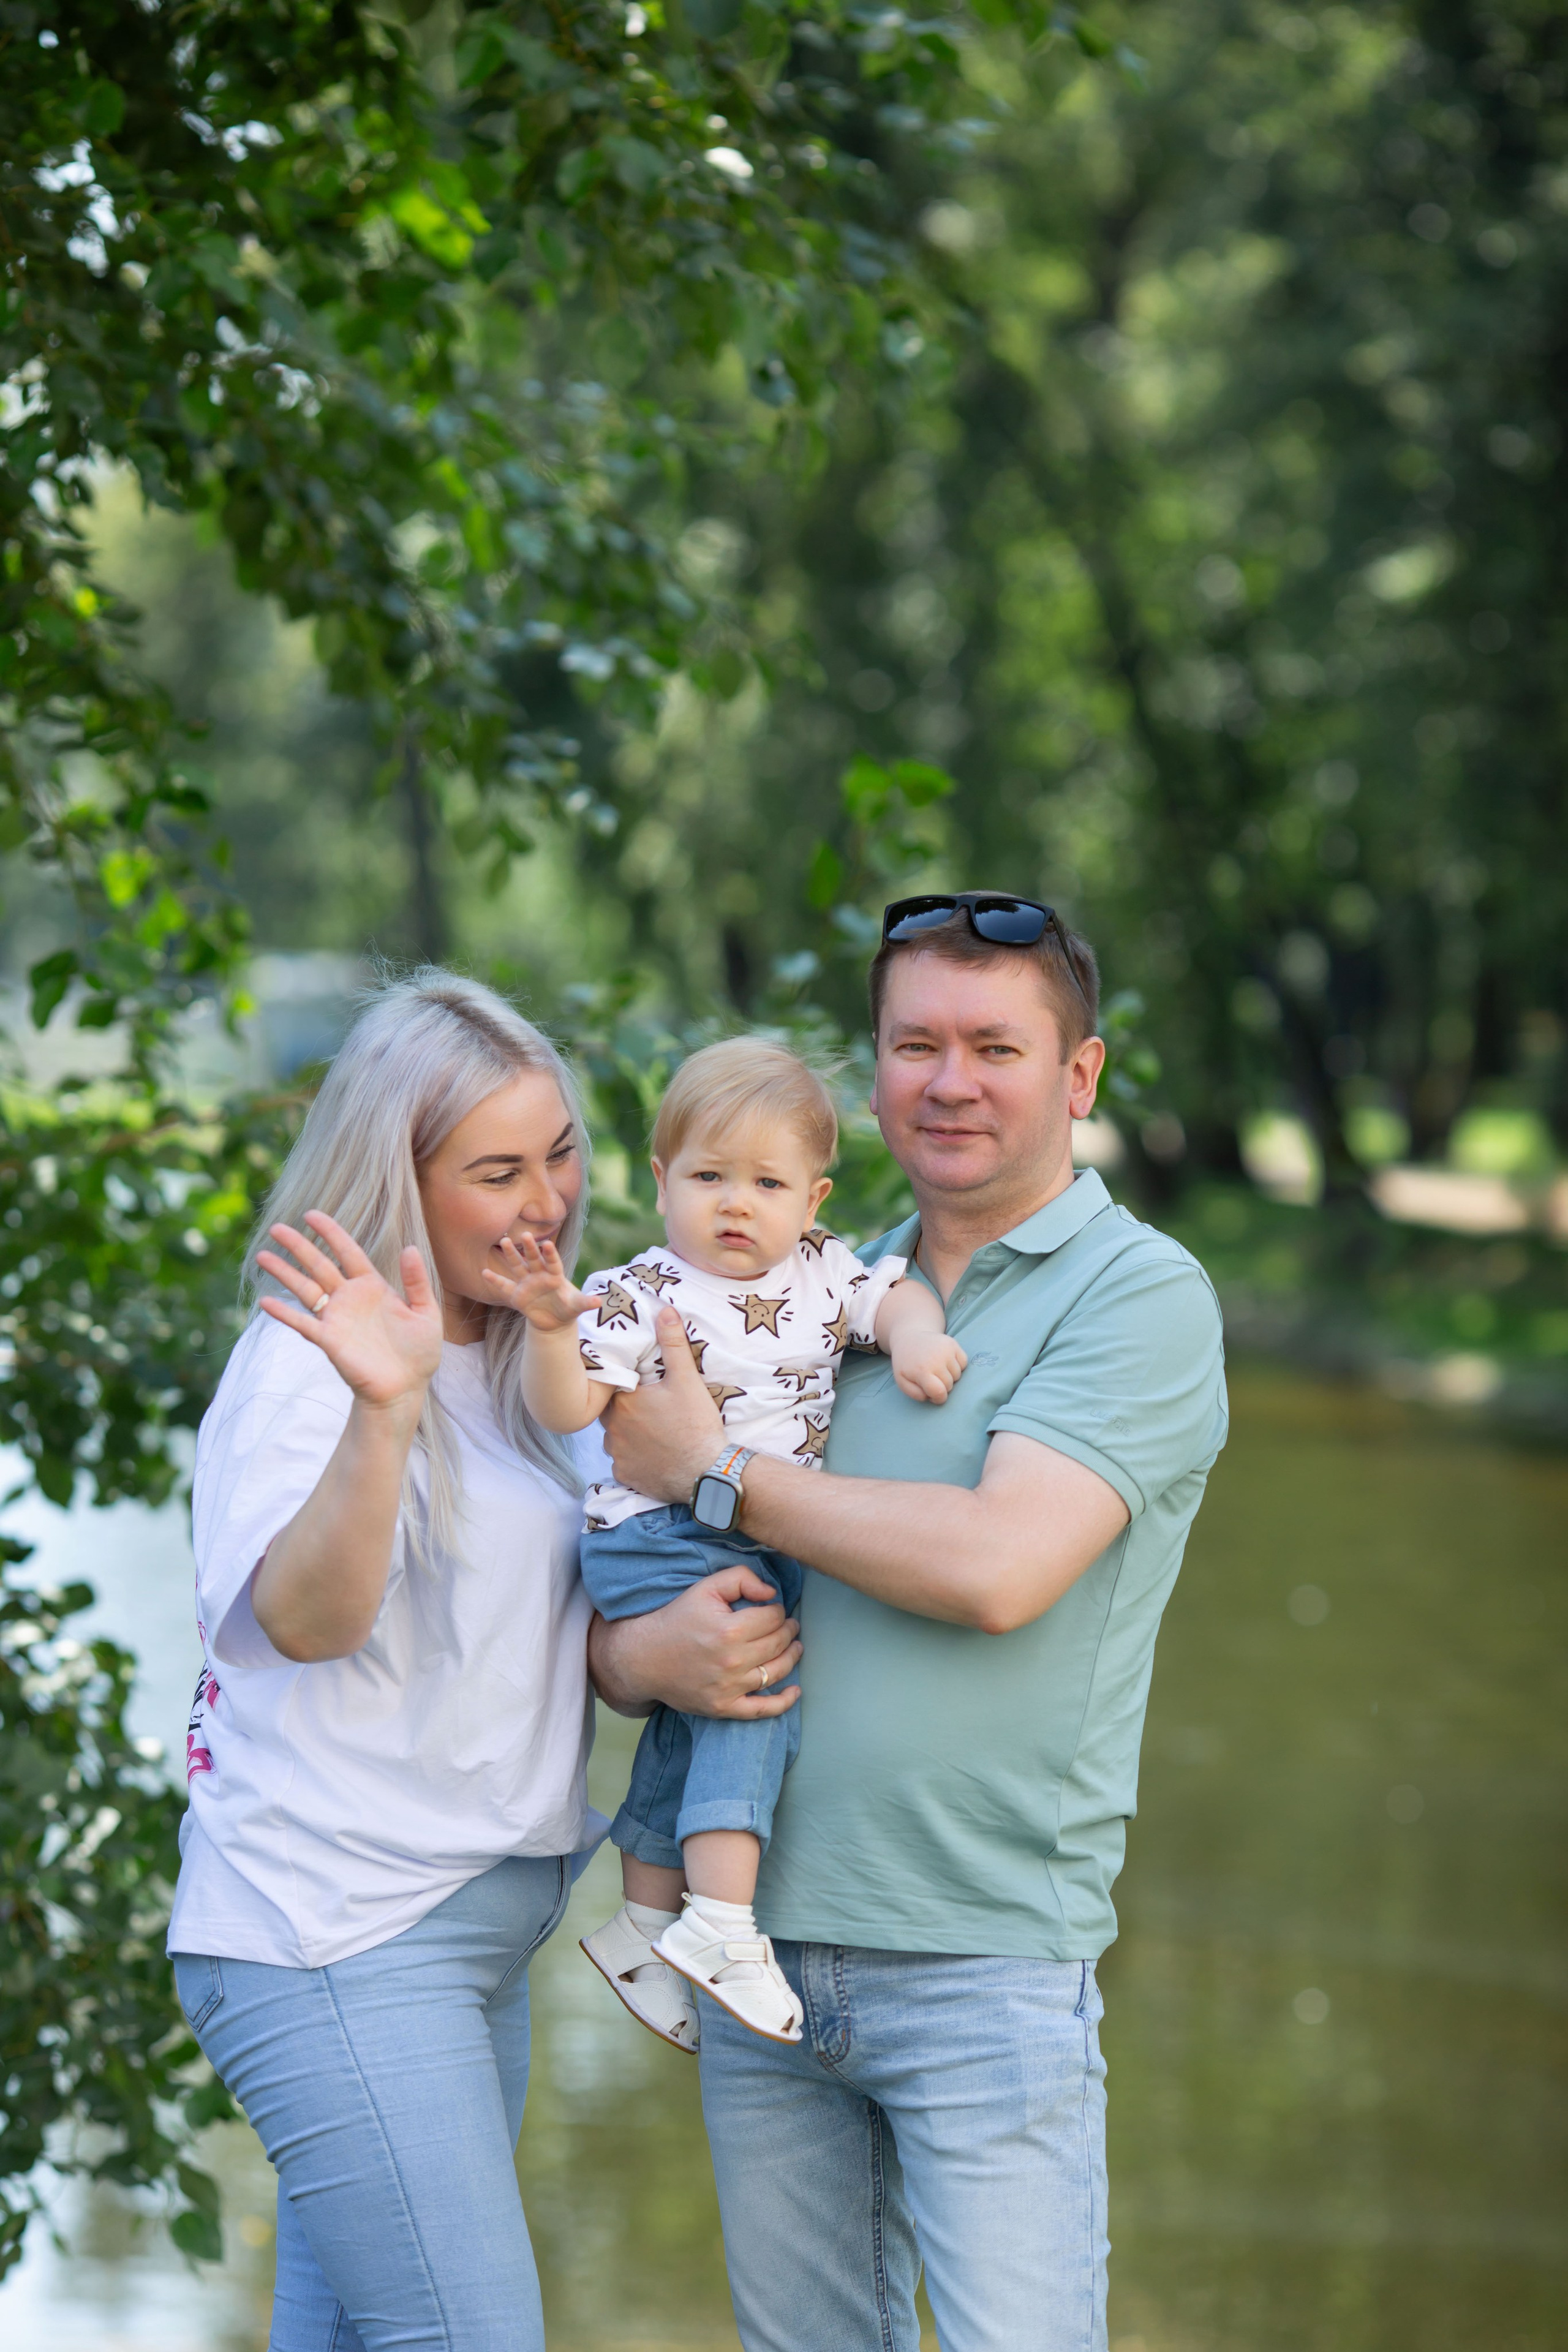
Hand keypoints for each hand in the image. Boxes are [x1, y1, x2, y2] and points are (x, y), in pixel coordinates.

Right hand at [257, 1214, 441, 1411]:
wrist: (405, 1389)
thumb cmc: (418, 1353)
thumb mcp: (426, 1313)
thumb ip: (416, 1281)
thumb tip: (410, 1247)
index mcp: (372, 1287)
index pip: (348, 1252)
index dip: (330, 1233)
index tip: (311, 1214)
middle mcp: (350, 1298)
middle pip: (319, 1265)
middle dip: (298, 1246)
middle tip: (276, 1228)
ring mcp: (336, 1318)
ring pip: (305, 1289)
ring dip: (284, 1273)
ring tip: (262, 1256)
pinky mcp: (328, 1340)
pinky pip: (302, 1323)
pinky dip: (284, 1313)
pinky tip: (265, 1301)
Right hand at [480, 1232, 591, 1329]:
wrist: (555, 1320)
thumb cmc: (568, 1308)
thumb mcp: (577, 1306)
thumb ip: (586, 1302)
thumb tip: (599, 1302)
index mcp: (555, 1274)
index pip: (553, 1261)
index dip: (550, 1253)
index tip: (547, 1243)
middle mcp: (539, 1274)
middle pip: (533, 1259)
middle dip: (529, 1247)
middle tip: (525, 1234)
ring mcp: (527, 1283)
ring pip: (518, 1266)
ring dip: (511, 1254)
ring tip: (504, 1241)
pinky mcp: (517, 1294)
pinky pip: (504, 1286)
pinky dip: (495, 1281)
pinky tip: (484, 1272)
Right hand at [588, 1567, 802, 1719]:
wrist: (644, 1658)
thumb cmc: (676, 1620)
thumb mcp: (704, 1588)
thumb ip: (740, 1579)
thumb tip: (772, 1594)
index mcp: (729, 1629)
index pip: (773, 1618)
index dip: (778, 1610)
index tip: (772, 1609)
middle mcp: (732, 1661)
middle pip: (778, 1643)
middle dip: (788, 1631)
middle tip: (789, 1625)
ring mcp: (729, 1688)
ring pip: (776, 1672)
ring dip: (791, 1657)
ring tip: (794, 1647)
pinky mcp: (723, 1707)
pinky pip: (762, 1710)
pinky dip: (783, 1702)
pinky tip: (795, 1692)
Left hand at [600, 1304, 725, 1502]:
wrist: (706, 1472)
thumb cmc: (695, 1424)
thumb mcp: (687, 1380)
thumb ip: (673, 1345)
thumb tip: (665, 1311)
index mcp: (623, 1402)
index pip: (609, 1386)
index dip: (620, 1383)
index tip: (634, 1383)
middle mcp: (612, 1430)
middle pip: (609, 1412)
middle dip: (622, 1407)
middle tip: (645, 1405)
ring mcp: (617, 1456)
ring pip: (614, 1438)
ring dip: (626, 1433)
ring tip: (650, 1430)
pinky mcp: (626, 1476)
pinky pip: (622, 1463)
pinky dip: (633, 1458)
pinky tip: (652, 1454)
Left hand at [891, 1330, 967, 1403]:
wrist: (909, 1338)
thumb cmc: (906, 1364)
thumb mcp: (902, 1381)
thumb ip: (915, 1394)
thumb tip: (931, 1396)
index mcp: (922, 1371)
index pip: (939, 1393)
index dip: (938, 1398)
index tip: (932, 1395)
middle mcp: (936, 1359)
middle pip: (949, 1385)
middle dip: (942, 1386)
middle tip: (931, 1378)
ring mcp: (946, 1350)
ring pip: (958, 1375)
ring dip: (950, 1376)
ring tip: (937, 1369)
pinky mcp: (953, 1343)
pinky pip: (964, 1362)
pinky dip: (957, 1365)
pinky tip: (945, 1362)